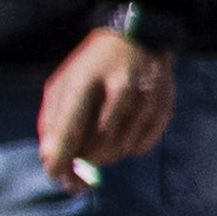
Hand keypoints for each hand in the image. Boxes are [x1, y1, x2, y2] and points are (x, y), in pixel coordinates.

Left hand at [28, 27, 170, 189]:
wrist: (138, 41)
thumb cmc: (92, 68)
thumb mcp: (64, 85)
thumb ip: (54, 123)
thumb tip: (52, 163)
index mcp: (85, 82)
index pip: (71, 129)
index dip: (61, 157)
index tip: (54, 174)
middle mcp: (120, 91)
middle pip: (97, 146)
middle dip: (83, 162)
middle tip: (76, 169)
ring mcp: (146, 101)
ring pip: (119, 150)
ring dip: (104, 154)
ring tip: (99, 141)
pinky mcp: (164, 110)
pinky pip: (140, 148)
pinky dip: (127, 149)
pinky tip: (121, 133)